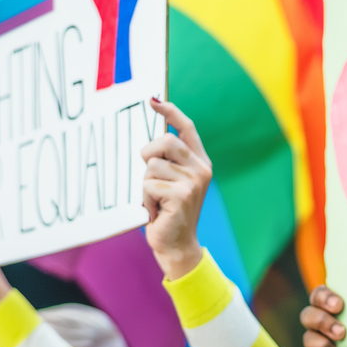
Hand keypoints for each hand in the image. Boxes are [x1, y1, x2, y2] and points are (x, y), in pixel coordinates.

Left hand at [142, 98, 210, 279]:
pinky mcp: (181, 196)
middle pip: (165, 141)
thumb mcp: (172, 182)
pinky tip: (155, 211)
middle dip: (148, 155)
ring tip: (155, 201)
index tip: (153, 100)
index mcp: (200, 162)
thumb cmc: (168, 212)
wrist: (177, 245)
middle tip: (149, 177)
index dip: (170, 111)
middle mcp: (200, 169)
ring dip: (145, 185)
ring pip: (152, 166)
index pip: (186, 128)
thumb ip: (167, 161)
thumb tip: (149, 138)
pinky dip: (145, 200)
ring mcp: (193, 182)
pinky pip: (149, 186)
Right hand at [301, 287, 346, 346]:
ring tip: (341, 333)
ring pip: (308, 316)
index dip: (335, 285)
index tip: (343, 290)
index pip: (339, 290)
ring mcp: (327, 340)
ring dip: (321, 320)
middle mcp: (339, 323)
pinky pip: (310, 341)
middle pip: (317, 298)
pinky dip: (320, 342)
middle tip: (338, 305)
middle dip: (322, 297)